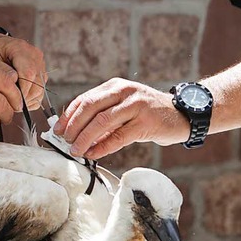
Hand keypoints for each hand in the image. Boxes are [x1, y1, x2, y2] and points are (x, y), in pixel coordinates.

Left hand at [0, 33, 46, 109]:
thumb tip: (13, 86)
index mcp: (20, 48)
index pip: (29, 73)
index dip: (22, 92)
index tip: (9, 103)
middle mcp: (34, 54)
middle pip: (38, 83)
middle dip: (24, 99)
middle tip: (8, 105)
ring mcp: (39, 63)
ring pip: (40, 89)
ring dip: (27, 100)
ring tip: (10, 101)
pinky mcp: (40, 71)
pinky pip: (40, 90)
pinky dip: (30, 98)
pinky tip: (16, 98)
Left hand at [53, 78, 190, 158]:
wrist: (182, 114)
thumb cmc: (147, 113)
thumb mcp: (123, 107)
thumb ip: (102, 116)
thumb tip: (75, 133)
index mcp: (114, 86)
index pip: (84, 99)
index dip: (68, 116)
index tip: (57, 130)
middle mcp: (124, 91)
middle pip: (90, 107)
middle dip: (73, 126)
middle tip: (64, 141)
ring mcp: (136, 105)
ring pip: (102, 121)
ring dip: (85, 138)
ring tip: (76, 150)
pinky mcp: (146, 122)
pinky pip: (119, 136)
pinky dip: (103, 146)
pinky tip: (94, 154)